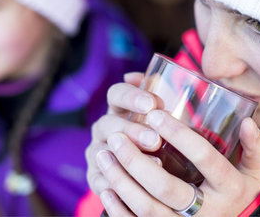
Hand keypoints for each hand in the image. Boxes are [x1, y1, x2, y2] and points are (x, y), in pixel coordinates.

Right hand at [85, 72, 164, 203]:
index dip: (131, 96)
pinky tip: (136, 186)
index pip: (116, 94)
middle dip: (132, 130)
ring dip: (127, 157)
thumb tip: (158, 73)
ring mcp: (97, 153)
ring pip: (104, 153)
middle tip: (155, 139)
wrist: (148, 177)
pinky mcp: (96, 179)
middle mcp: (104, 129)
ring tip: (156, 163)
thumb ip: (161, 96)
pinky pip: (101, 181)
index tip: (152, 104)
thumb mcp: (163, 117)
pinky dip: (118, 183)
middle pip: (108, 124)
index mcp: (118, 109)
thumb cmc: (160, 138)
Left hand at [96, 102, 259, 215]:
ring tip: (104, 154)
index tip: (155, 113)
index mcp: (230, 189)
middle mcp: (208, 213)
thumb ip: (256, 148)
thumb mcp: (255, 174)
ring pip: (147, 208)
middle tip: (117, 136)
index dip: (179, 135)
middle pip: (166, 187)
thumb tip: (248, 121)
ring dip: (121, 180)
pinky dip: (118, 207)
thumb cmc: (239, 194)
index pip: (205, 157)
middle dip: (136, 160)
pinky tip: (105, 185)